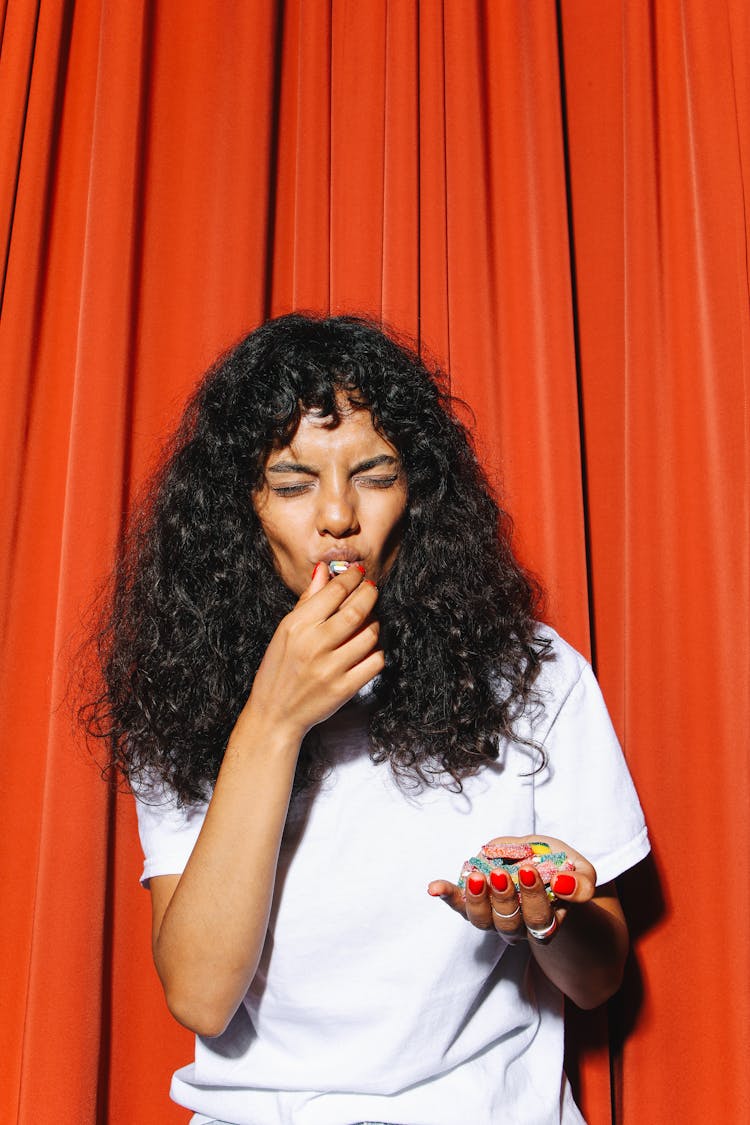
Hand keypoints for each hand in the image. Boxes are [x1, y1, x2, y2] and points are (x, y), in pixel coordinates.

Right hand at [239, 562, 382, 740]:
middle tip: (372, 589)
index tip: (358, 573)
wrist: (275, 715)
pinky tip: (369, 647)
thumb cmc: (278, 669)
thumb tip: (322, 570)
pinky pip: (375, 661)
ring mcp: (330, 668)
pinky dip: (377, 651)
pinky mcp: (344, 689)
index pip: (333, 592)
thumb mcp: (285, 631)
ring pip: (370, 634)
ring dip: (375, 623)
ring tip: (369, 619)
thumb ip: (307, 600)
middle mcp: (314, 645)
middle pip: (357, 610)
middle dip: (370, 594)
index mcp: (296, 627)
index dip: (351, 578)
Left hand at [428, 835, 596, 943]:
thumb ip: (580, 884)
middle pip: (508, 924)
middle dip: (504, 899)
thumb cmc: (564, 872)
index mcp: (546, 922)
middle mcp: (517, 926)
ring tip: (476, 878)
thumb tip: (562, 883)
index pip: (540, 922)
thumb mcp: (583, 874)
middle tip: (501, 874)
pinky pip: (458, 904)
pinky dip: (447, 895)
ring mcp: (493, 916)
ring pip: (482, 920)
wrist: (546, 868)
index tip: (531, 871)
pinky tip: (435, 887)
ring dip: (476, 900)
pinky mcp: (474, 902)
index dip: (534, 900)